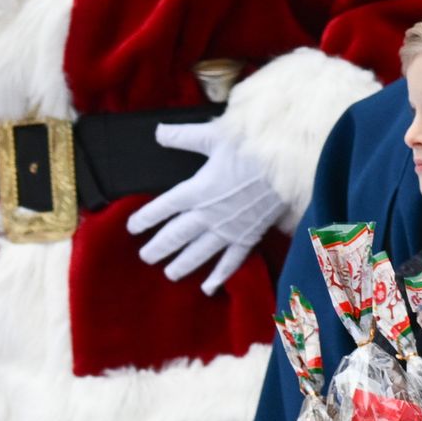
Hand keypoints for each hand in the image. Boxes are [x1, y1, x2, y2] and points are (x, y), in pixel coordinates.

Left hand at [126, 122, 282, 294]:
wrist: (289, 163)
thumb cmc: (252, 146)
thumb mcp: (214, 135)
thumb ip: (183, 136)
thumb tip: (158, 132)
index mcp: (196, 190)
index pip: (162, 208)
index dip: (145, 218)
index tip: (132, 227)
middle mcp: (208, 214)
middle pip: (175, 236)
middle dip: (158, 247)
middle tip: (145, 256)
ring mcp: (228, 229)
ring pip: (198, 253)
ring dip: (182, 265)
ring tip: (169, 273)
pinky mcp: (248, 236)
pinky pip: (231, 261)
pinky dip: (219, 276)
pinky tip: (209, 288)